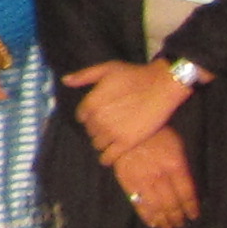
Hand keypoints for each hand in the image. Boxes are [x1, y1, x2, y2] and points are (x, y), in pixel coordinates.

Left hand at [70, 59, 191, 158]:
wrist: (161, 86)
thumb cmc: (134, 75)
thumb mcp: (106, 69)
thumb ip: (84, 76)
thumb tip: (65, 80)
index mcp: (91, 102)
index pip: (82, 116)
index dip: (90, 115)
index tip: (99, 114)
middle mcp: (98, 119)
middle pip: (90, 130)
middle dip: (97, 128)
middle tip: (109, 124)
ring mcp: (112, 132)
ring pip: (97, 144)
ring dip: (102, 141)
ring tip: (112, 137)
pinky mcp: (126, 143)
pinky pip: (109, 157)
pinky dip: (106, 158)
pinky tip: (108, 157)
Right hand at [115, 133, 200, 227]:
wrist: (127, 127)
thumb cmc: (157, 134)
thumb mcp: (177, 145)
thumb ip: (183, 168)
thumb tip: (188, 189)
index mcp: (175, 165)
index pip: (186, 193)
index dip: (191, 207)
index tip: (193, 216)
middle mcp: (160, 176)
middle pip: (172, 203)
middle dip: (177, 217)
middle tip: (180, 224)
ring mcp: (142, 180)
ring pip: (156, 207)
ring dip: (164, 219)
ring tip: (168, 227)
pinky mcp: (127, 182)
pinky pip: (138, 203)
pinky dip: (146, 216)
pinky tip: (152, 223)